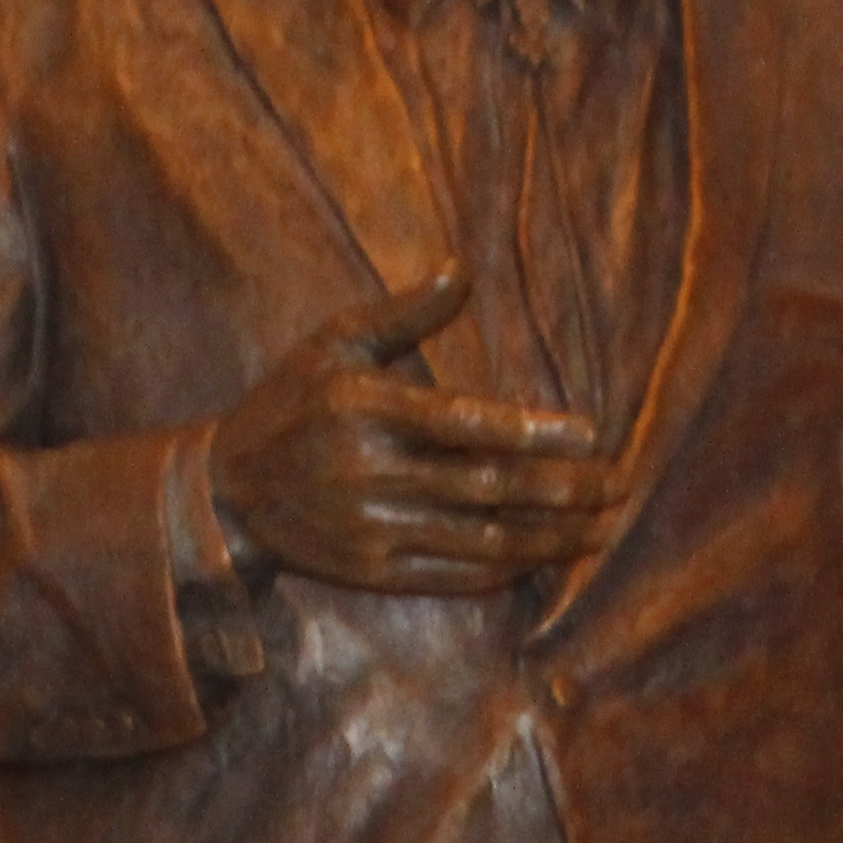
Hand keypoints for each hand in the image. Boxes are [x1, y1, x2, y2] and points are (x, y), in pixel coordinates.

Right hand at [208, 270, 621, 594]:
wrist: (226, 492)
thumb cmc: (289, 404)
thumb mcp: (333, 342)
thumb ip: (403, 312)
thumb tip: (462, 268)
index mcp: (366, 410)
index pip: (467, 424)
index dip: (534, 431)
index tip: (590, 434)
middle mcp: (371, 473)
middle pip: (488, 487)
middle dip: (562, 489)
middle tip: (616, 484)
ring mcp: (372, 529)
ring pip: (482, 538)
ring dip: (550, 537)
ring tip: (600, 528)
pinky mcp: (372, 571)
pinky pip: (455, 574)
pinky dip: (507, 567)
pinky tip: (545, 556)